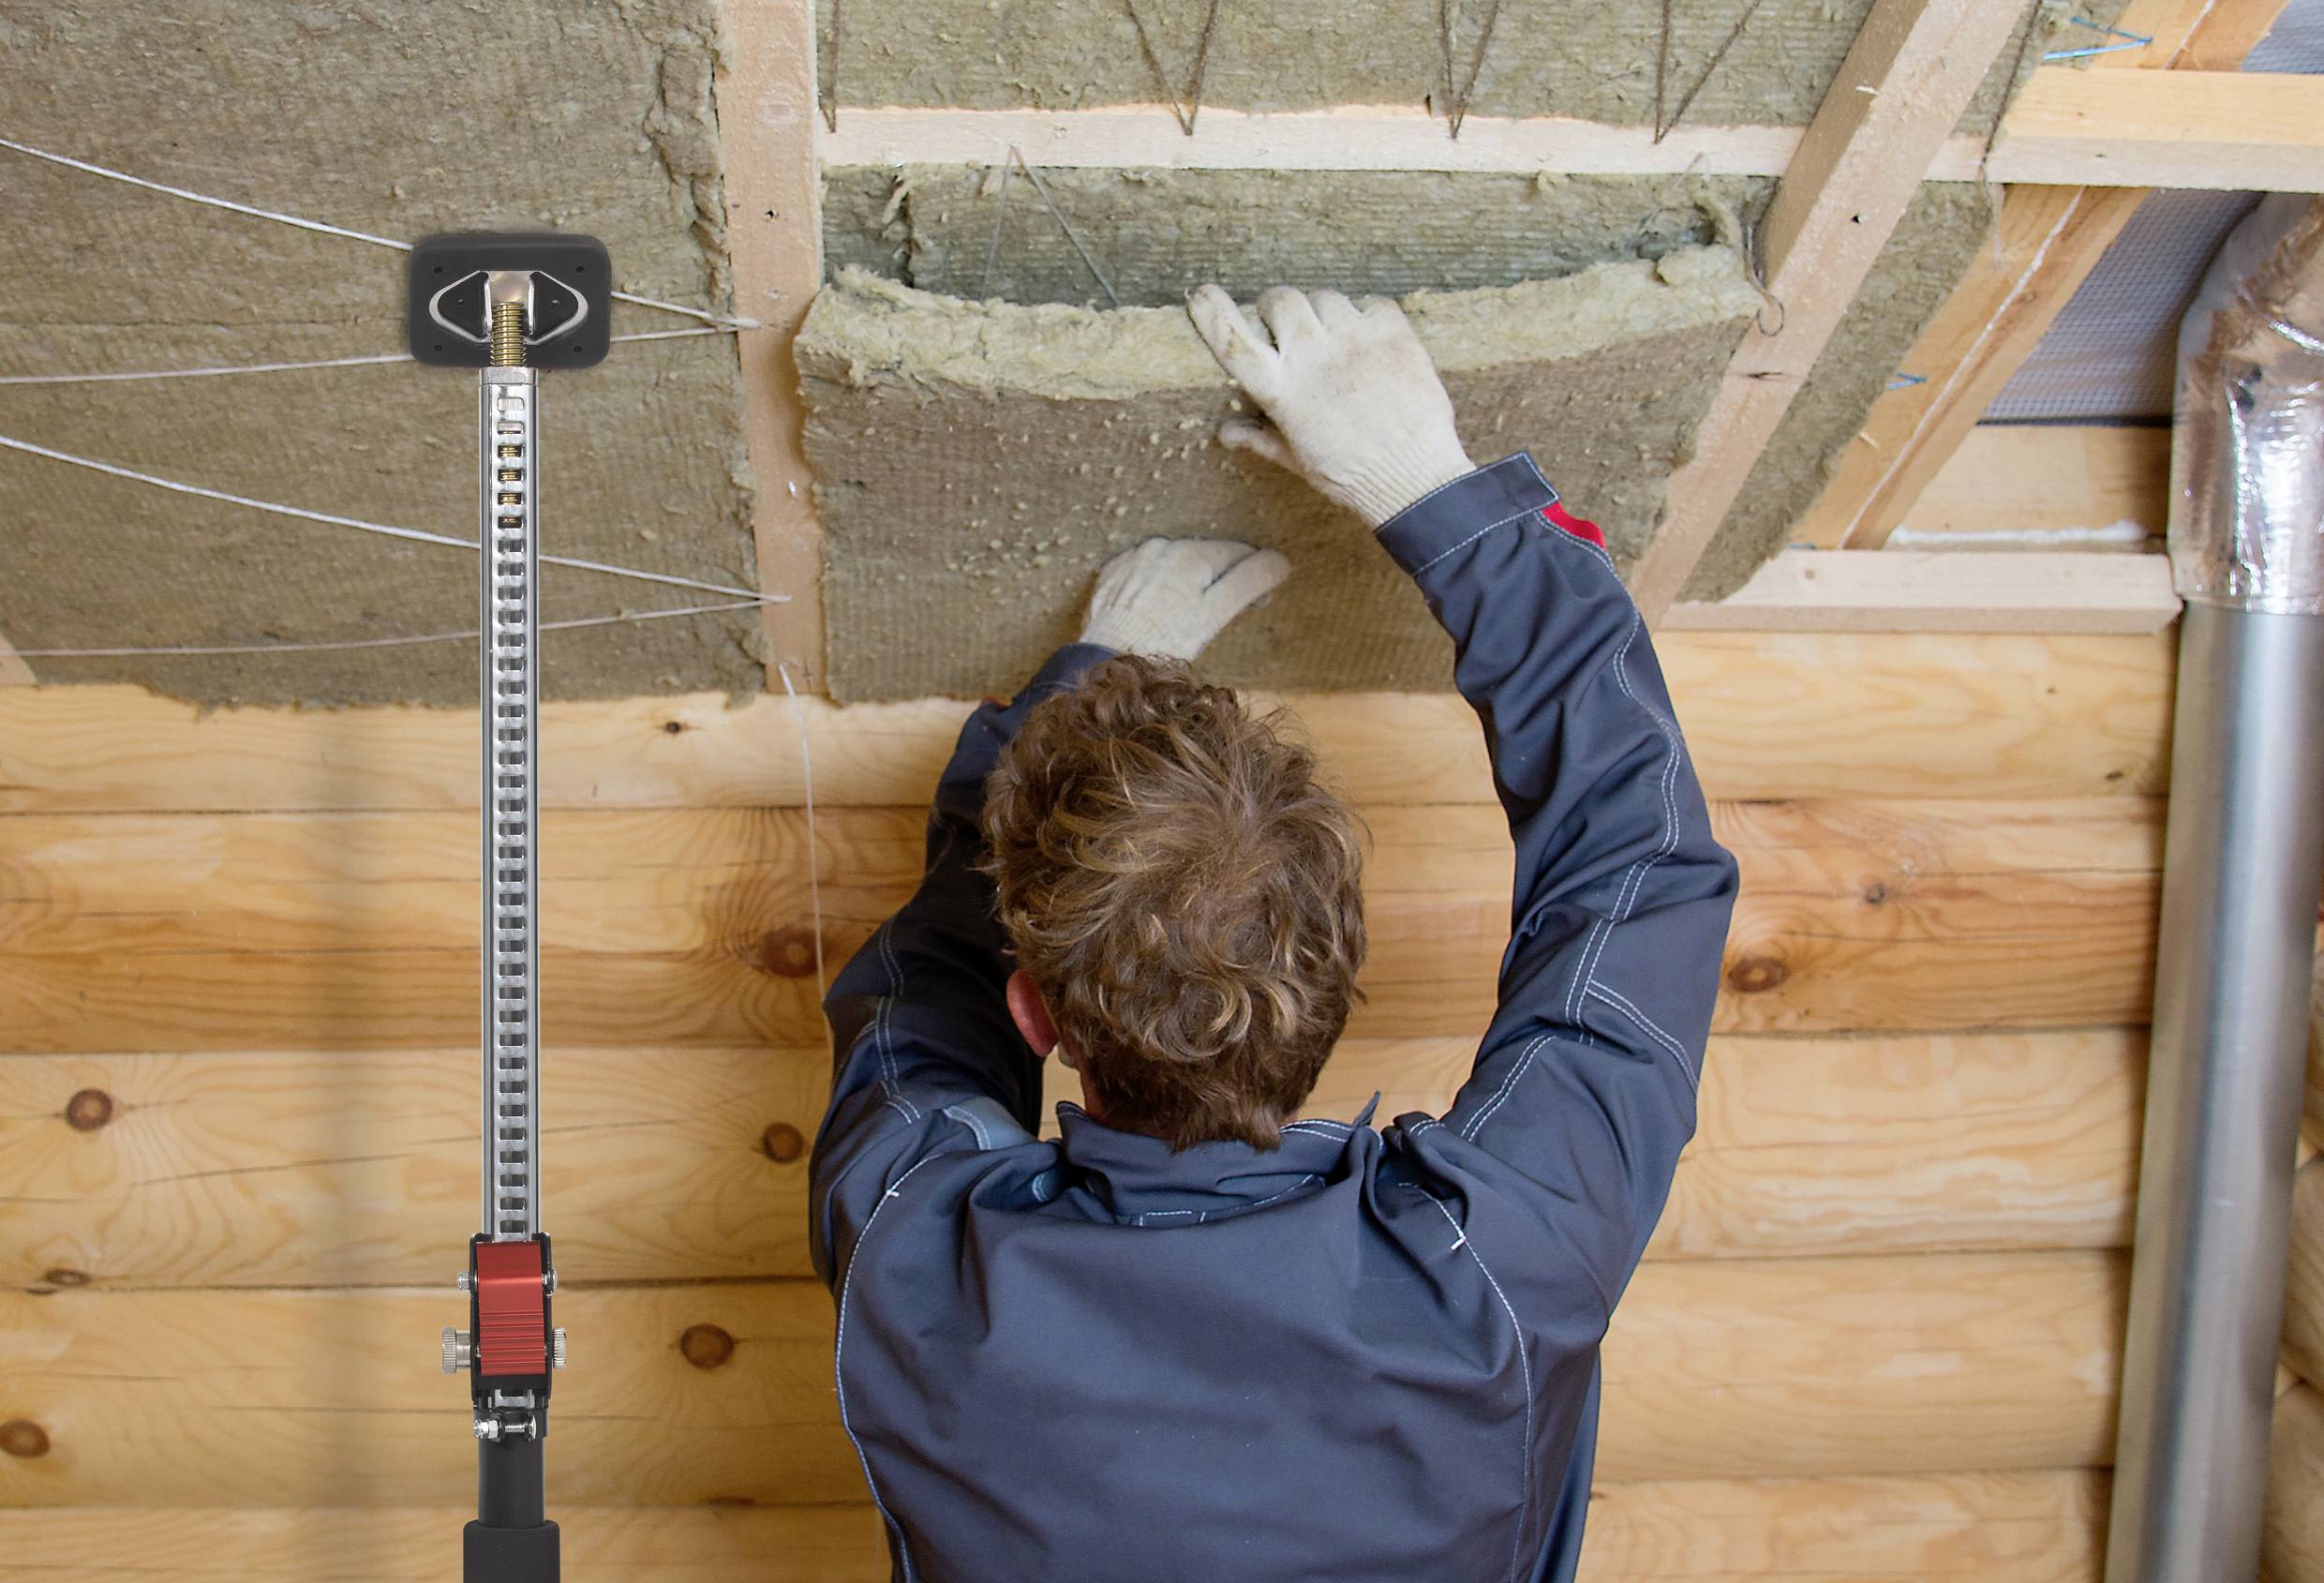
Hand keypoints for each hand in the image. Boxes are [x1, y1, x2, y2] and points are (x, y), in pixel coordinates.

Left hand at [1078, 538, 1290, 660]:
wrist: (1106, 658)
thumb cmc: (1165, 640)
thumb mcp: (1214, 613)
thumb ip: (1249, 582)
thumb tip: (1279, 561)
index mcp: (1193, 553)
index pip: (1239, 554)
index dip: (1255, 577)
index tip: (1257, 604)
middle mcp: (1163, 546)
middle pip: (1207, 556)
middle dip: (1220, 579)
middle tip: (1220, 614)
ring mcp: (1135, 557)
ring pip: (1176, 562)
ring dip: (1188, 580)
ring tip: (1185, 615)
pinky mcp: (1113, 573)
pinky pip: (1145, 571)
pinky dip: (1157, 585)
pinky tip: (1157, 610)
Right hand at [1187, 285, 1474, 526]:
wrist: (1414, 479)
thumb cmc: (1350, 475)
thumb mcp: (1296, 460)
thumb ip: (1259, 438)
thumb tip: (1226, 433)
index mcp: (1281, 390)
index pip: (1233, 339)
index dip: (1212, 312)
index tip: (1201, 296)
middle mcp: (1312, 357)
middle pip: (1279, 300)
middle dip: (1276, 308)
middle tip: (1288, 329)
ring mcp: (1354, 340)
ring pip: (1324, 297)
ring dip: (1322, 312)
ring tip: (1333, 339)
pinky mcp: (1393, 333)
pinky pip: (1370, 303)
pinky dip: (1366, 315)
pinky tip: (1369, 342)